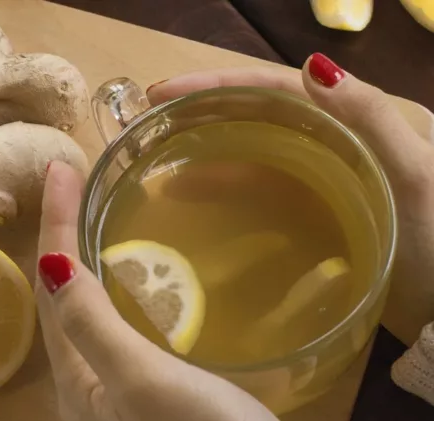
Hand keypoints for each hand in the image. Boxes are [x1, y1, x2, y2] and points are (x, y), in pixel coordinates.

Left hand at [36, 161, 321, 420]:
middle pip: (67, 300)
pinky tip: (136, 267)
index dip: (54, 229)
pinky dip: (124, 288)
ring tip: (90, 211)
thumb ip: (91, 323)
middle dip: (64, 239)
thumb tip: (50, 264)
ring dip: (90, 260)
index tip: (60, 170)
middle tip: (72, 183)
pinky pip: (128, 324)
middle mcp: (90, 388)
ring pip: (95, 310)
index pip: (53, 292)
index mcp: (74, 386)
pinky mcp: (161, 387)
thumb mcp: (140, 378)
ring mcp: (125, 388)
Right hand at [148, 53, 433, 344]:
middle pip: (262, 118)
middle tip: (154, 121)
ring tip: (163, 170)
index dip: (222, 85)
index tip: (167, 92)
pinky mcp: (318, 214)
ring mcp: (326, 179)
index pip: (281, 90)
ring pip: (259, 156)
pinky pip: (266, 193)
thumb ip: (370, 118)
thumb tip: (312, 64)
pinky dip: (232, 193)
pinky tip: (203, 202)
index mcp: (361, 120)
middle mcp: (339, 141)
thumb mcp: (416, 173)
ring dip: (212, 157)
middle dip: (206, 115)